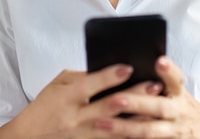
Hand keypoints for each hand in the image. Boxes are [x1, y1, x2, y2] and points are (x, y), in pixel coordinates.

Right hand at [0, 64, 161, 138]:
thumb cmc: (43, 108)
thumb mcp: (57, 86)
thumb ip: (81, 78)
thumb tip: (106, 70)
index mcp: (66, 97)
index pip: (90, 84)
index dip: (110, 76)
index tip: (129, 67)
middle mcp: (75, 118)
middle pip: (109, 106)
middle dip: (134, 95)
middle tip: (154, 85)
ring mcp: (82, 135)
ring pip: (116, 127)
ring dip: (138, 116)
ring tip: (157, 107)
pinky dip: (128, 135)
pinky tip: (144, 129)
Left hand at [93, 56, 199, 138]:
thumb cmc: (182, 107)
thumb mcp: (177, 91)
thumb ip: (162, 81)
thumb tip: (129, 66)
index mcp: (179, 93)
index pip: (176, 78)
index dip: (168, 70)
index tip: (159, 61)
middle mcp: (178, 111)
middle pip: (158, 107)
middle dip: (136, 103)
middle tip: (115, 99)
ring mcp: (175, 131)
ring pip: (149, 130)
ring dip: (125, 127)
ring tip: (102, 123)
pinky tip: (110, 138)